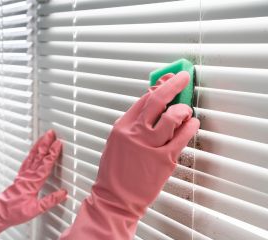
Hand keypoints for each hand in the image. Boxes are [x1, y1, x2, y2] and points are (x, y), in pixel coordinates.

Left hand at [0, 130, 66, 239]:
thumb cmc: (14, 212)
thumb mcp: (35, 210)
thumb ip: (50, 201)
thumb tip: (63, 193)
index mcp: (33, 182)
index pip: (45, 164)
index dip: (53, 153)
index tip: (58, 143)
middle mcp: (28, 176)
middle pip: (38, 155)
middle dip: (45, 143)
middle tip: (51, 133)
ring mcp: (23, 175)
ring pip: (32, 156)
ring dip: (39, 145)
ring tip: (44, 137)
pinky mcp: (20, 177)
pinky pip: (27, 161)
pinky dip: (32, 153)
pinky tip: (34, 150)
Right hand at [60, 71, 199, 239]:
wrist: (115, 198)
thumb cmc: (115, 172)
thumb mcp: (117, 142)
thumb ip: (132, 126)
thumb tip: (151, 111)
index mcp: (122, 127)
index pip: (144, 99)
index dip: (159, 86)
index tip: (168, 80)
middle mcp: (136, 133)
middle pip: (158, 100)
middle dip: (174, 84)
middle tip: (183, 77)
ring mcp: (150, 146)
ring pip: (172, 117)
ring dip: (183, 109)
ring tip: (186, 110)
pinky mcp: (164, 160)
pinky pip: (182, 137)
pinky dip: (190, 126)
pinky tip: (192, 123)